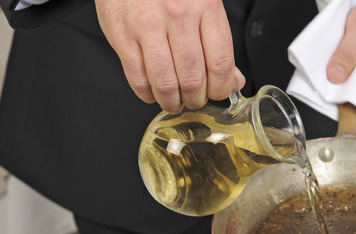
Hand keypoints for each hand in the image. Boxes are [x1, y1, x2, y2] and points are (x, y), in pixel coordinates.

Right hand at [94, 0, 245, 112]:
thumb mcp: (203, 3)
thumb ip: (218, 43)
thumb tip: (233, 80)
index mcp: (205, 7)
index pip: (220, 63)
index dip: (221, 89)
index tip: (217, 93)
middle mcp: (178, 16)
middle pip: (193, 78)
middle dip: (196, 99)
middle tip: (194, 100)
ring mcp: (147, 27)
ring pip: (165, 82)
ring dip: (171, 101)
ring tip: (173, 102)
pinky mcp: (122, 35)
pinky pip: (137, 77)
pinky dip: (147, 93)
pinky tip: (152, 92)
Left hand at [326, 0, 355, 107]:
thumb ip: (347, 55)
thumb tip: (334, 77)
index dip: (341, 98)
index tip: (327, 89)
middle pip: (355, 95)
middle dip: (339, 87)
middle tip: (328, 71)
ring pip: (355, 85)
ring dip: (343, 76)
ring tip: (337, 62)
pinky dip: (347, 69)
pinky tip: (343, 59)